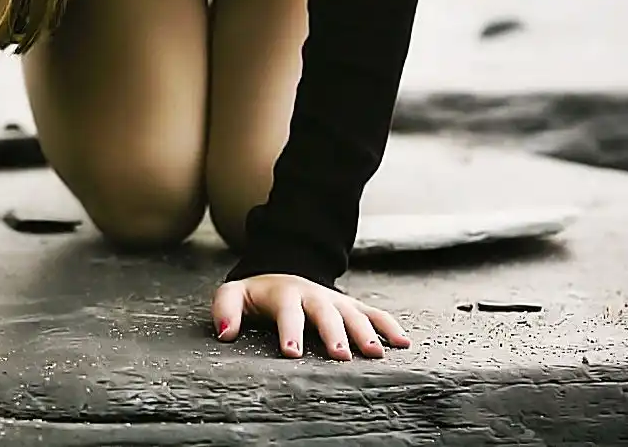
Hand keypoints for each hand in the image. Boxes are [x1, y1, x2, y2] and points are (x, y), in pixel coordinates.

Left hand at [212, 275, 410, 359]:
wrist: (284, 271)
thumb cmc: (258, 293)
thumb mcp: (235, 294)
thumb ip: (225, 309)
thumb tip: (224, 332)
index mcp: (285, 294)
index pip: (287, 312)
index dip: (290, 331)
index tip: (292, 352)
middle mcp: (314, 296)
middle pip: (325, 314)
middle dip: (333, 333)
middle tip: (340, 355)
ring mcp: (336, 301)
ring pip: (353, 314)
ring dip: (365, 332)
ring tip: (374, 354)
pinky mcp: (352, 306)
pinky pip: (374, 314)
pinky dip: (389, 326)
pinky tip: (403, 343)